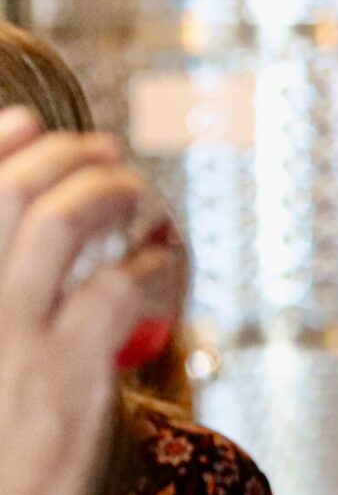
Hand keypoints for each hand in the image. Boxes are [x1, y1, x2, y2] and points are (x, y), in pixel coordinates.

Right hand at [0, 110, 178, 494]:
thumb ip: (8, 306)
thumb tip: (52, 263)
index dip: (1, 147)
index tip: (32, 126)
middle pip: (11, 189)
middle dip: (69, 157)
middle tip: (109, 159)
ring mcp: (8, 332)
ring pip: (63, 219)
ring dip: (114, 195)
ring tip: (143, 205)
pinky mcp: (65, 368)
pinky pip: (120, 286)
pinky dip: (152, 267)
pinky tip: (165, 274)